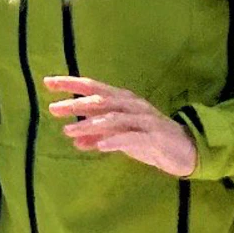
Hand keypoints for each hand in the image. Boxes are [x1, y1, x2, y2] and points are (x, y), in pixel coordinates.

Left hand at [44, 75, 197, 177]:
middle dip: (76, 104)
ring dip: (90, 124)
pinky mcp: (153, 137)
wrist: (185, 150)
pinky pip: (130, 138)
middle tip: (53, 109)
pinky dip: (113, 140)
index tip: (47, 83)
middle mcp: (132, 105)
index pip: (93, 87)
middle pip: (101, 100)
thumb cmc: (149, 139)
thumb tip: (74, 140)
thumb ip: (98, 135)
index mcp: (122, 100)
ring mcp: (143, 120)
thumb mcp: (120, 137)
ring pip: (113, 118)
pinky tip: (98, 146)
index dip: (70, 83)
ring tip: (69, 132)